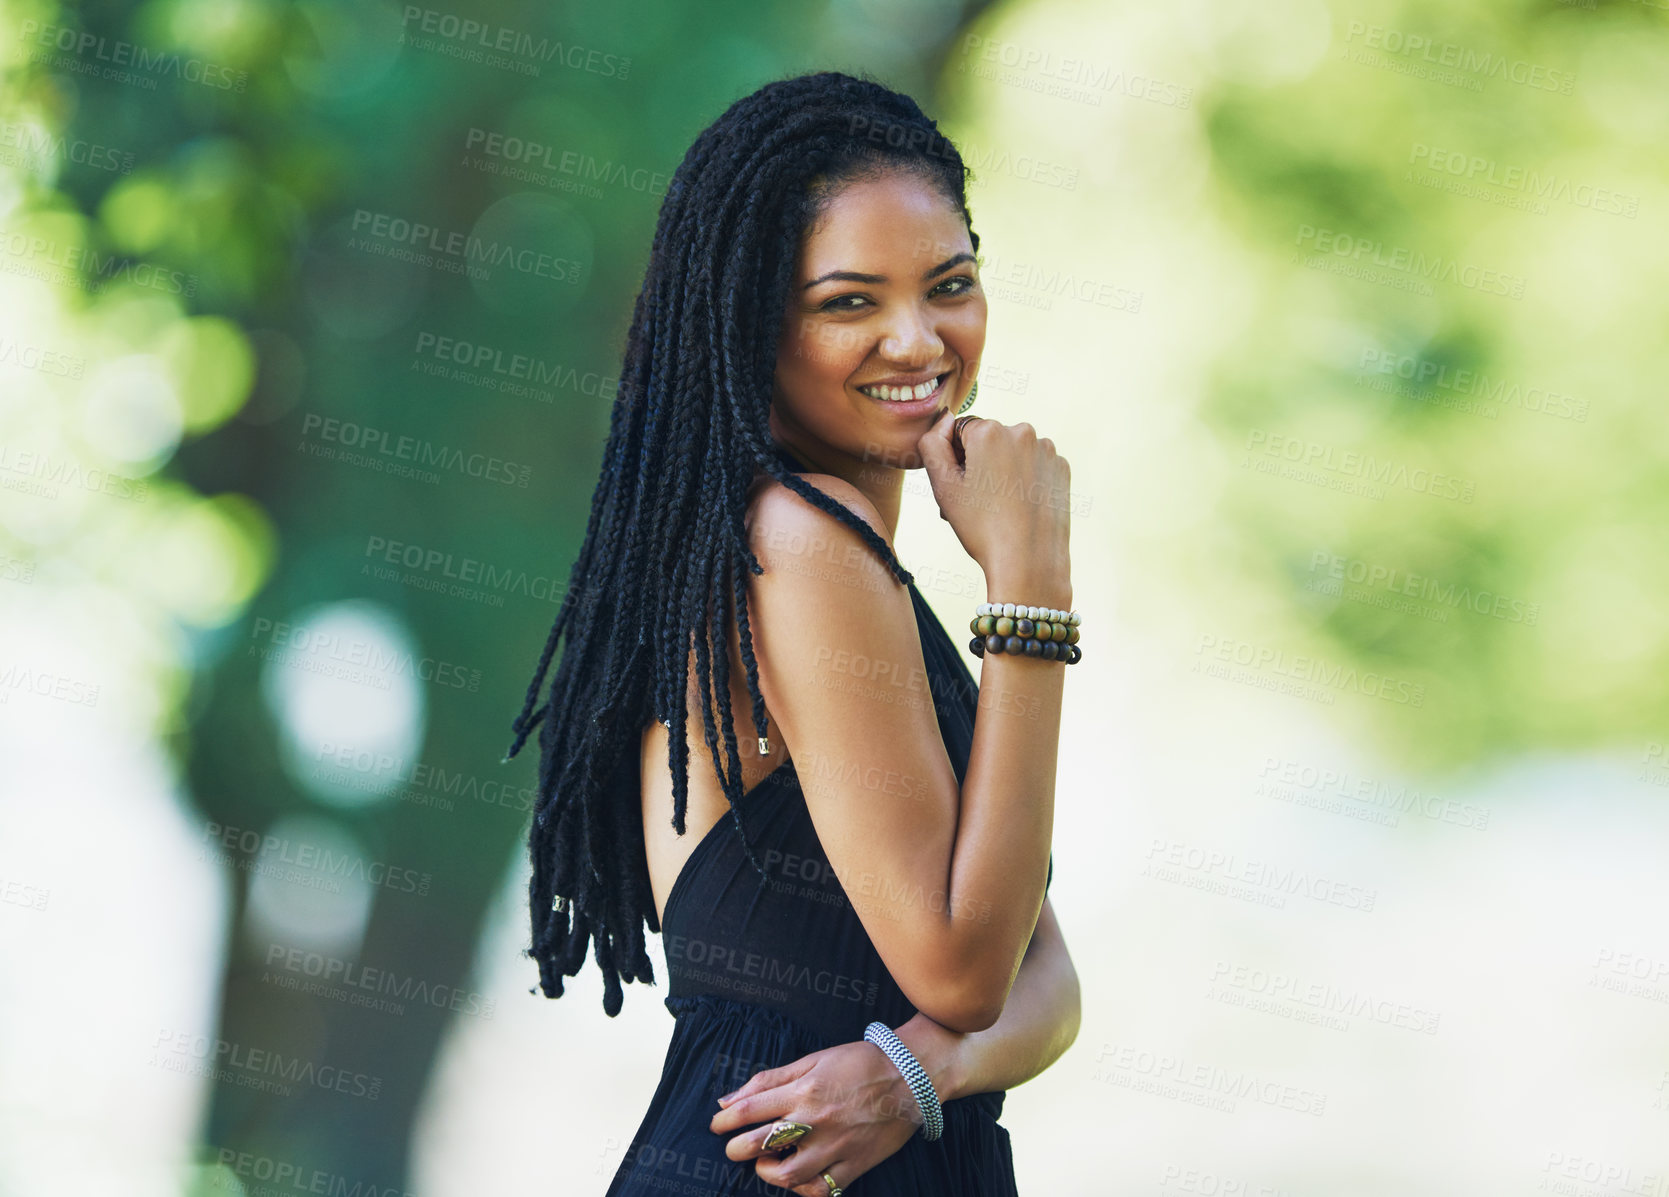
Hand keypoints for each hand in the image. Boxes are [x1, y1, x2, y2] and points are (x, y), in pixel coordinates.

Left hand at [709, 1040, 923, 1195]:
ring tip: (766, 1164)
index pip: (750, 1110)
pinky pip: (822, 1189)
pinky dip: (803, 1189)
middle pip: (760, 1144)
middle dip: (737, 1149)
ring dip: (768, 1172)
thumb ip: (771, 1079)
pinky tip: (797, 1178)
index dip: (725, 1120)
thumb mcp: (813, 1060)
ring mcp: (836, 1146)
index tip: (717, 1125)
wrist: (911, 1077)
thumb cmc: (860, 1062)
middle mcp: (816, 1120)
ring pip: (789, 1175)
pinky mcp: (855, 1164)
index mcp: (804, 1090)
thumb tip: (730, 1098)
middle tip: (734, 1148)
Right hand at [917, 410, 1071, 599]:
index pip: (961, 432)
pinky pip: (1034, 466)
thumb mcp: (942, 486)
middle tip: (976, 502)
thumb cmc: (981, 527)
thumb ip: (931, 443)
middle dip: (980, 464)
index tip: (962, 487)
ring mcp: (1047, 450)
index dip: (956, 460)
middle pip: (989, 440)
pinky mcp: (1062, 468)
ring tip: (999, 508)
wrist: (1029, 562)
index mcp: (990, 431)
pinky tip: (1021, 507)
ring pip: (1013, 452)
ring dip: (1003, 471)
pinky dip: (1025, 480)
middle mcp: (1022, 431)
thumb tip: (946, 419)